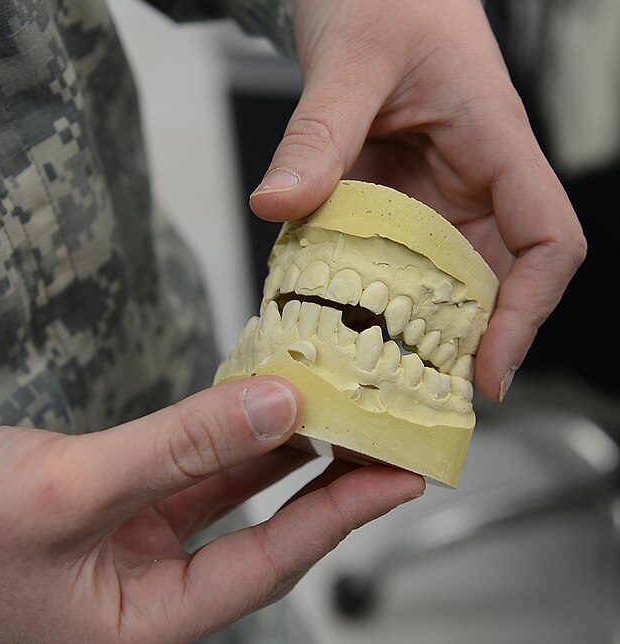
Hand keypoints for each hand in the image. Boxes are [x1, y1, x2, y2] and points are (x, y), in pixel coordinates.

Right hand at [0, 377, 422, 643]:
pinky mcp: (106, 505)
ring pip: (221, 497)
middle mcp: (138, 593)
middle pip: (254, 535)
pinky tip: (256, 407)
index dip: (335, 518)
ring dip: (270, 453)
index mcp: (134, 626)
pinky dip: (219, 439)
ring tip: (334, 413)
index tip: (395, 477)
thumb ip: (182, 445)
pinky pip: (182, 471)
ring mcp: (123, 546)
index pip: (263, 568)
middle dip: (317, 486)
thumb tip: (277, 405)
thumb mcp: (68, 486)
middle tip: (381, 439)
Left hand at [249, 0, 585, 400]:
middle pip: (493, 283)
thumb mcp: (348, 60)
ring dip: (410, 332)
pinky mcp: (393, 206)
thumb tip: (277, 202)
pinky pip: (389, 263)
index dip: (529, 312)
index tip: (490, 368)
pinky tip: (332, 326)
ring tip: (370, 382)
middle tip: (411, 400)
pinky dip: (367, 299)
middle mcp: (473, 184)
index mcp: (495, 145)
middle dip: (461, 345)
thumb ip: (317, 133)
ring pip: (438, 284)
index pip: (549, 239)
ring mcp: (433, 200)